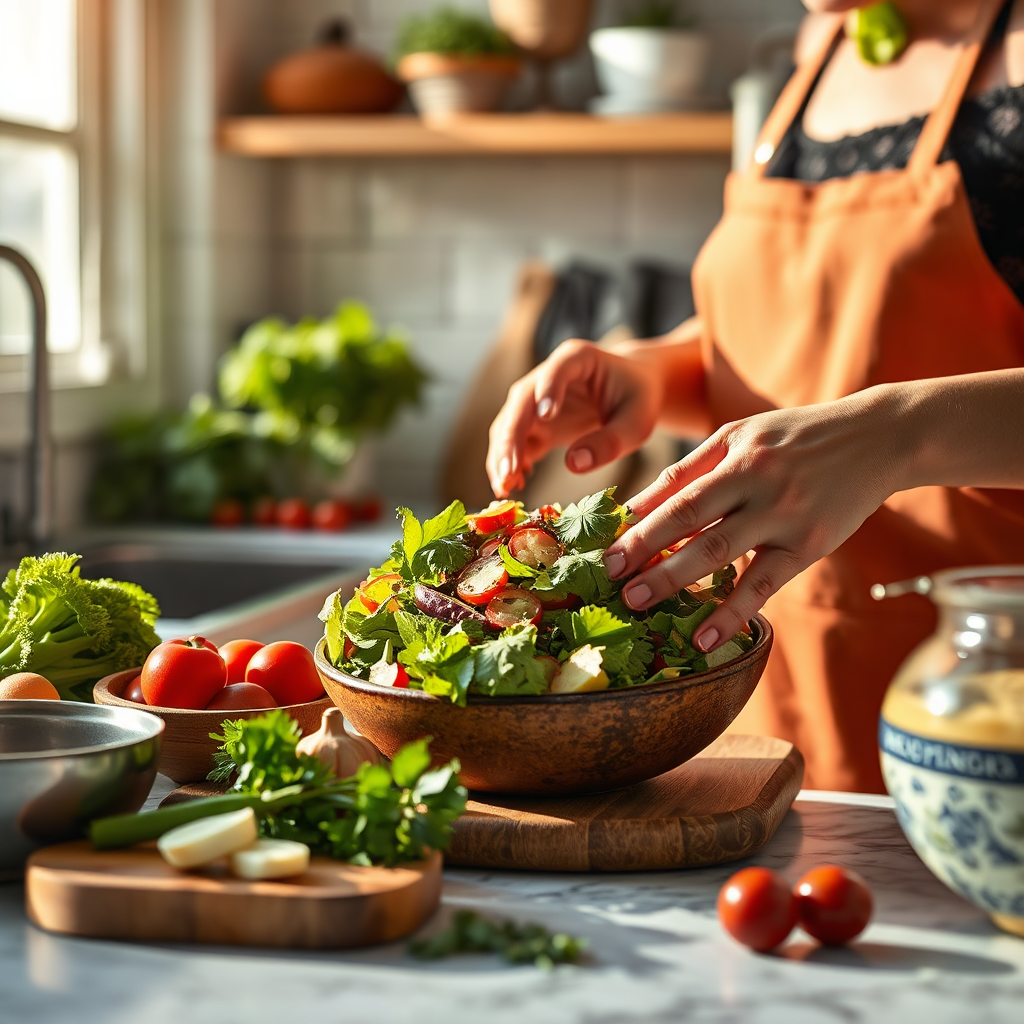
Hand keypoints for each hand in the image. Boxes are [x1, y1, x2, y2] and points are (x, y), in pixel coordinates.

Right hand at [486, 340, 663, 496]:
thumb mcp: (637, 422)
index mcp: (577, 359)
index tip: (547, 417)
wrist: (629, 394)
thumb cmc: (636, 400)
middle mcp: (546, 376)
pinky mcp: (533, 423)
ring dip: (503, 457)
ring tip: (505, 488)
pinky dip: (510, 464)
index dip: (549, 390)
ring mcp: (535, 400)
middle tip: (508, 473)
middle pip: (521, 403)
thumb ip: (611, 441)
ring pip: (509, 425)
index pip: (557, 370)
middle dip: (511, 439)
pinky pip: (514, 444)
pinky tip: (513, 486)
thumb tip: (574, 464)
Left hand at [602, 389, 906, 651]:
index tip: (606, 550)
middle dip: (645, 551)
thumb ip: (690, 470)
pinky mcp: (810, 544)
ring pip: (721, 553)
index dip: (638, 522)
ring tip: (638, 603)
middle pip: (690, 520)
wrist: (878, 436)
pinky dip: (732, 612)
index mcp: (735, 453)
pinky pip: (764, 583)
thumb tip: (636, 507)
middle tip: (610, 580)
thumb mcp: (741, 437)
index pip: (676, 492)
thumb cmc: (796, 437)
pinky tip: (704, 637)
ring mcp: (785, 515)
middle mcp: (757, 481)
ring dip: (675, 580)